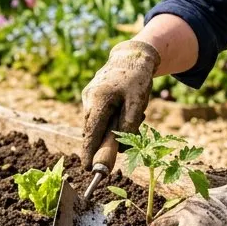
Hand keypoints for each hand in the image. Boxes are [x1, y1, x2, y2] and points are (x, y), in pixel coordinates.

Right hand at [80, 40, 160, 167]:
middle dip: (106, 141)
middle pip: (93, 130)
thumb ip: (129, 124)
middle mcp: (89, 99)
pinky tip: (129, 109)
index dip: (89, 152)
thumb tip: (121, 147)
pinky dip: (113, 119)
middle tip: (122, 147)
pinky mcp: (93, 96)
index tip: (88, 169)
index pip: (91, 132)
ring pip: (98, 123)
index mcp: (98, 100)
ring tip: (137, 113)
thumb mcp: (138, 102)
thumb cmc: (137, 79)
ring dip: (113, 127)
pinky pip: (101, 115)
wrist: (132, 56)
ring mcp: (89, 97)